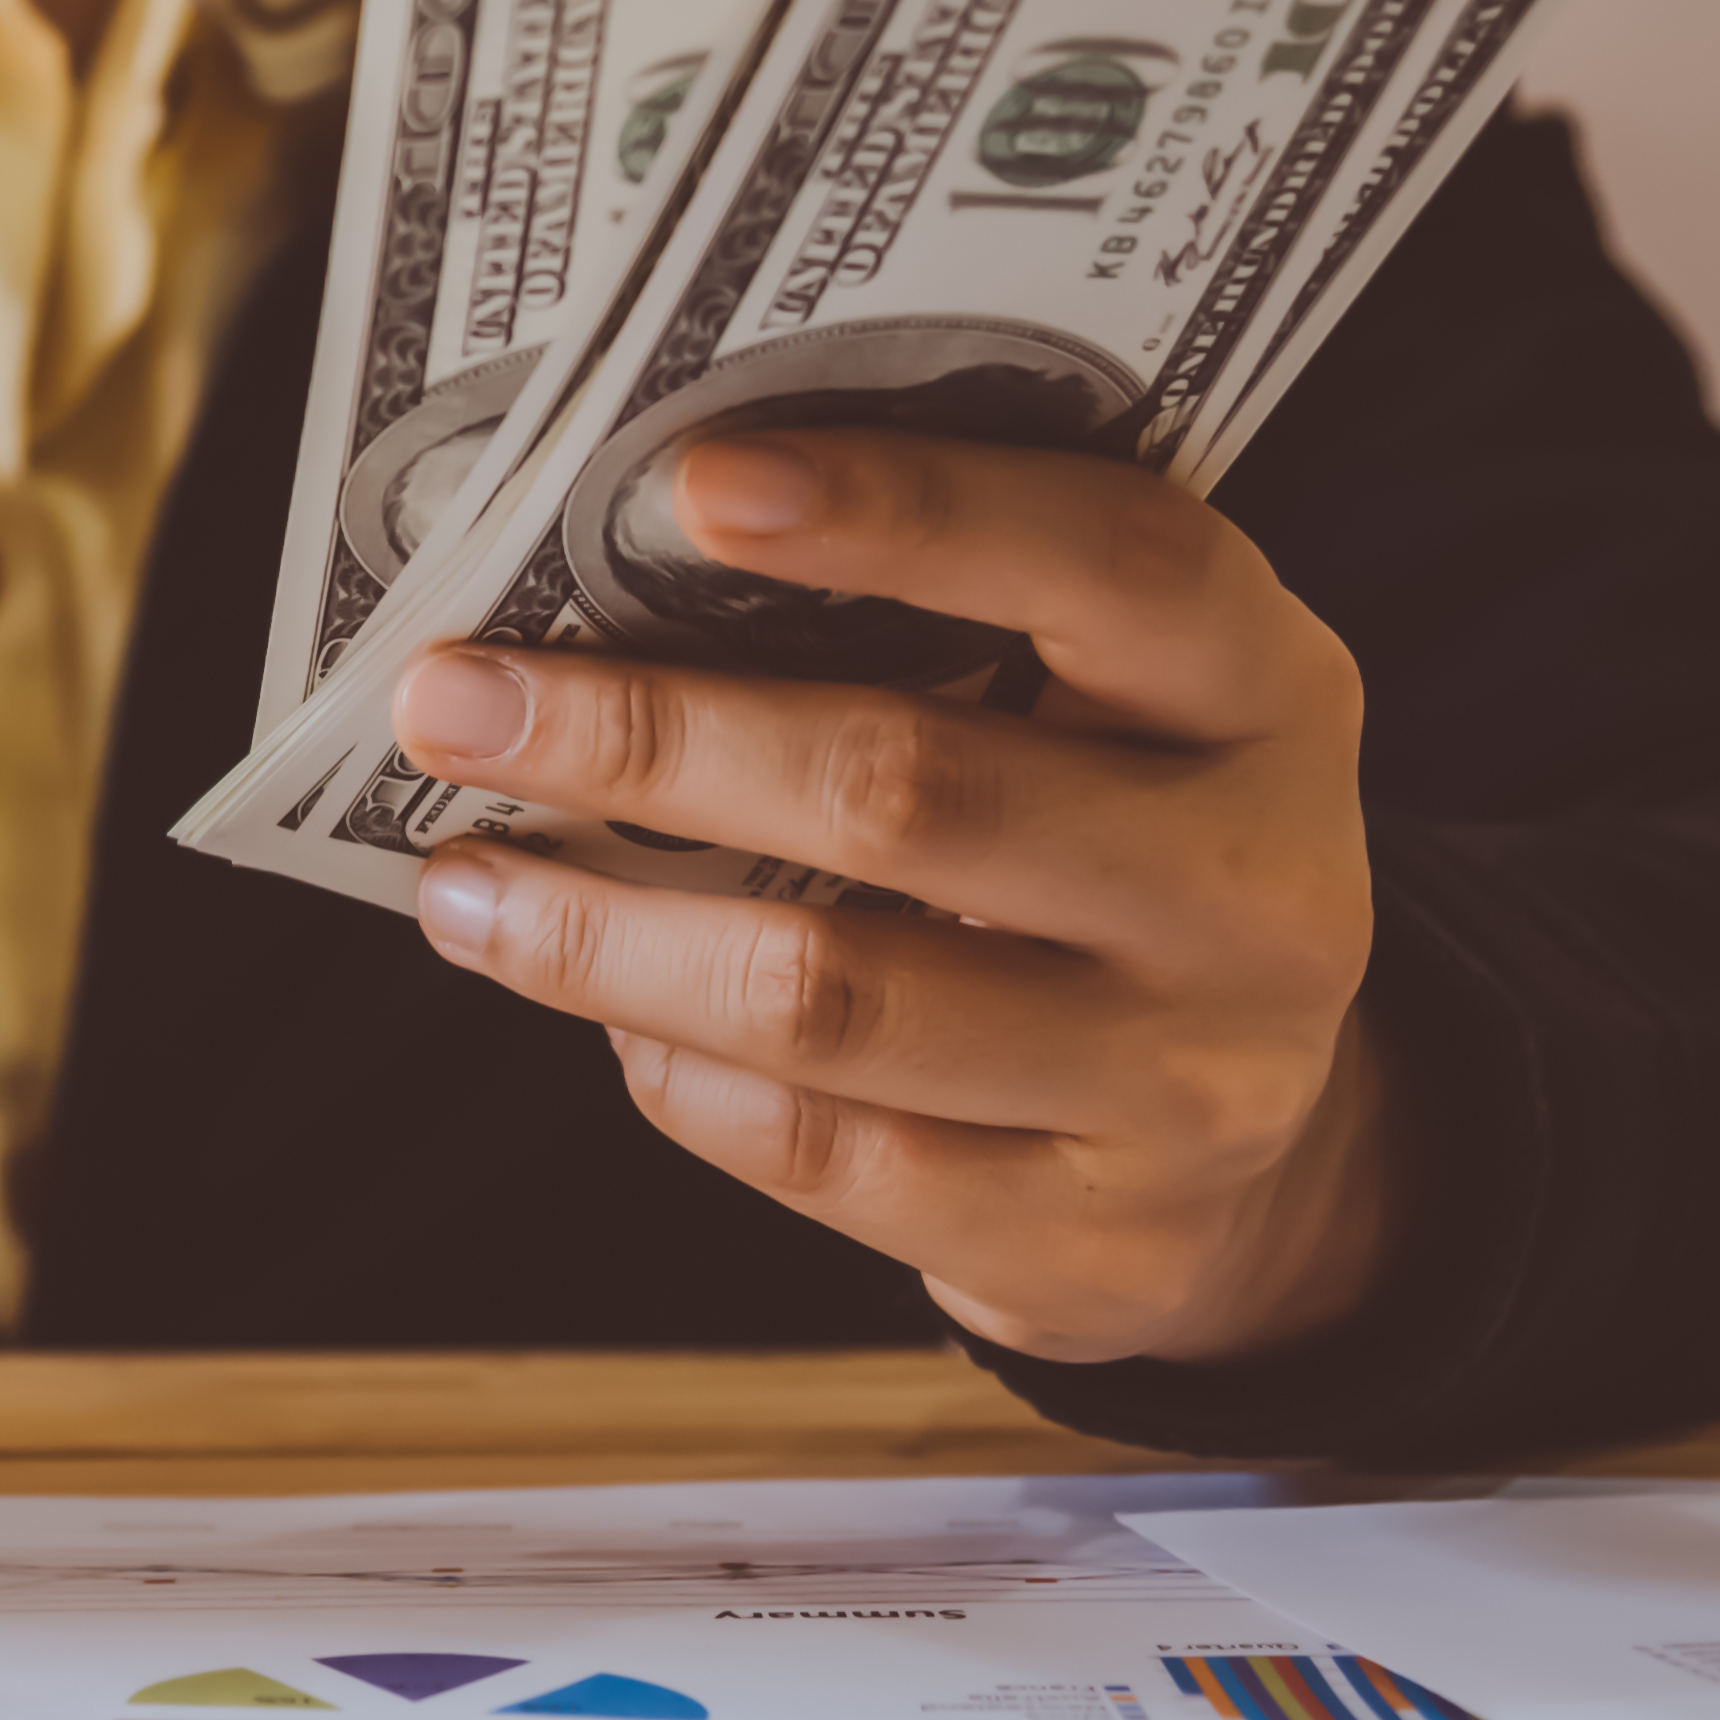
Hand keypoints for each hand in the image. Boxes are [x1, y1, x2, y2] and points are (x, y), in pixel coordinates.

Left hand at [391, 430, 1388, 1368]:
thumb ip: (941, 633)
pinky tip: (601, 1010)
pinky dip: (677, 1070)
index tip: (692, 480)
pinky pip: (821, 1153)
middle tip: (455, 699)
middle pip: (911, 792)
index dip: (911, 511)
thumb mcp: (1103, 714)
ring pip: (831, 999)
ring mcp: (1179, 1083)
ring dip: (603, 936)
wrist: (1258, 1158)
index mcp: (1265, 695)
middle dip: (647, 739)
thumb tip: (620, 569)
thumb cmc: (1110, 853)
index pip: (1114, 563)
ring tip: (465, 884)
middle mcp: (1252, 888)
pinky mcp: (1083, 1239)